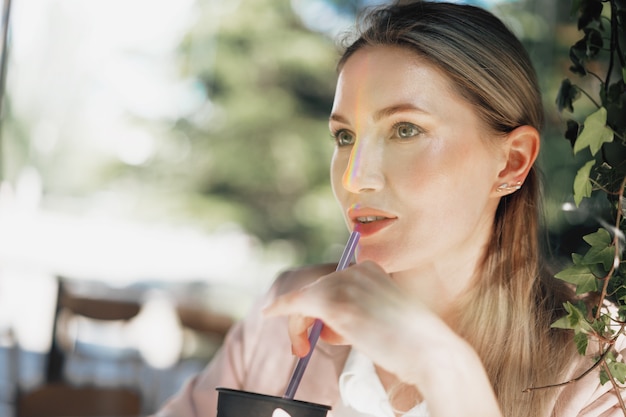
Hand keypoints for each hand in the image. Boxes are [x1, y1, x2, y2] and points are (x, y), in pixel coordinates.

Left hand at [263, 260, 502, 416]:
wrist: (431, 352)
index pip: (333, 283)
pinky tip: (270, 313)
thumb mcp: (386, 318)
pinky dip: (282, 308)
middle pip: (317, 290)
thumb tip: (327, 323)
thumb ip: (360, 312)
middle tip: (302, 346)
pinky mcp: (335, 301)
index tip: (314, 325)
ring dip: (298, 324)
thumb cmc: (414, 344)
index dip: (319, 307)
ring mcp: (346, 283)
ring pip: (307, 300)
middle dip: (306, 318)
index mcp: (373, 270)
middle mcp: (358, 269)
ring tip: (303, 348)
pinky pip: (298, 302)